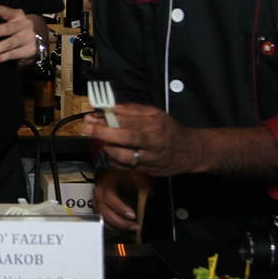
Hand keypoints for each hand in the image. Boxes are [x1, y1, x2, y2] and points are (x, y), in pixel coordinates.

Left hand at [0, 4, 37, 64]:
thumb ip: (1, 23)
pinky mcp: (29, 50)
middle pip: (7, 28)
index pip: (6, 11)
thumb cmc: (16, 31)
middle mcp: (24, 25)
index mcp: (17, 15)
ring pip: (9, 43)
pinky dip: (1, 58)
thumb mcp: (12, 23)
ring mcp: (28, 38)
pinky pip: (12, 54)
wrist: (36, 43)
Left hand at [83, 103, 201, 176]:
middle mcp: (152, 142)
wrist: (189, 151)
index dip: (107, 120)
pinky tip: (112, 153)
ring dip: (108, 148)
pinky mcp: (147, 170)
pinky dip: (115, 160)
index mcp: (154, 125)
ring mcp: (150, 158)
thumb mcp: (155, 113)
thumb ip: (133, 110)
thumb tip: (113, 108)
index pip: (127, 121)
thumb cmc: (169, 129)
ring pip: (124, 156)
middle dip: (103, 133)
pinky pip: (126, 167)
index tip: (91, 118)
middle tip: (88, 129)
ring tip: (104, 142)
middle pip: (125, 138)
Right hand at [93, 167, 149, 230]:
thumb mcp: (135, 174)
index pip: (109, 198)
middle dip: (120, 222)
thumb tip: (150, 194)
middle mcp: (98, 194)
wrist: (117, 172)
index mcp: (106, 183)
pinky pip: (102, 221)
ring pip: (102, 219)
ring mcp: (96, 202)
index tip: (133, 215)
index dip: (120, 208)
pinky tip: (124, 230)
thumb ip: (142, 183)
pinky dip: (112, 228)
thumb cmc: (126, 173)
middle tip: (135, 226)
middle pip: (104, 212)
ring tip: (131, 229)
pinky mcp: (98, 209)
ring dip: (116, 227)